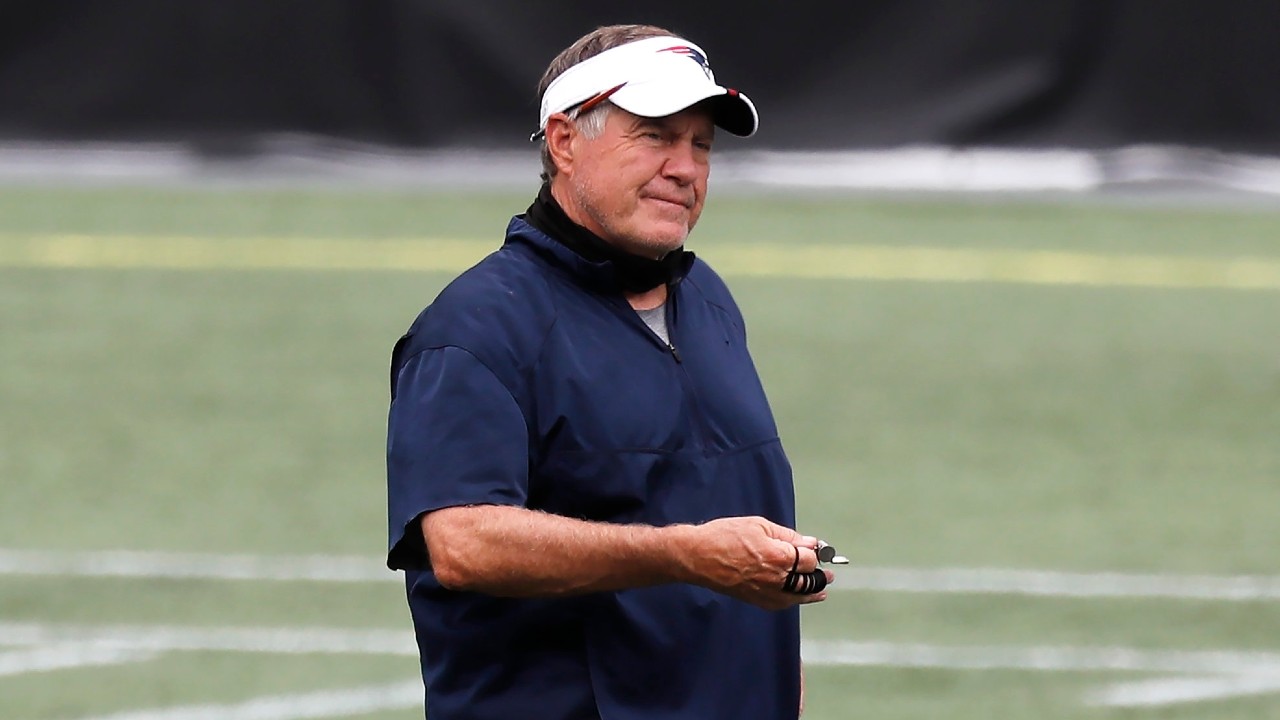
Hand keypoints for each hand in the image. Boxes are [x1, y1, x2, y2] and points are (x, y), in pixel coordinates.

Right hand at [677, 516, 833, 610]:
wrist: (698, 557)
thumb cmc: (725, 536)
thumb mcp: (759, 525)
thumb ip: (787, 536)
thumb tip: (810, 542)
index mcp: (780, 556)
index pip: (810, 560)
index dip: (817, 554)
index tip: (819, 550)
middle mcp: (778, 578)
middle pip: (810, 581)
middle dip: (821, 576)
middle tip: (829, 574)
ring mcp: (768, 592)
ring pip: (799, 596)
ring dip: (812, 592)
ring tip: (822, 590)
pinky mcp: (757, 600)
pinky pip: (783, 604)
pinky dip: (795, 600)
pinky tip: (799, 597)